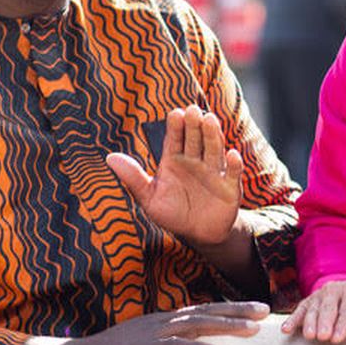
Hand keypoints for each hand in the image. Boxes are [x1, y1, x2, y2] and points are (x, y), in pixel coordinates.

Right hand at [12, 301, 268, 344]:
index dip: (229, 309)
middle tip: (266, 311)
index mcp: (162, 322)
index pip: (202, 311)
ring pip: (196, 325)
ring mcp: (151, 334)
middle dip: (237, 311)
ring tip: (254, 329)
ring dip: (227, 326)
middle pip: (206, 312)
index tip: (256, 309)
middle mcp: (161, 322)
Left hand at [107, 105, 242, 248]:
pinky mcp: (230, 187)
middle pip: (196, 140)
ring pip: (214, 150)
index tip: (174, 113)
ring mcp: (214, 173)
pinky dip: (235, 165)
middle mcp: (195, 162)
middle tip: (193, 110)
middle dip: (194, 125)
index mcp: (175, 161)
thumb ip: (133, 178)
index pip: (175, 139)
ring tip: (210, 120)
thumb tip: (110, 157)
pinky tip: (232, 155)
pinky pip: (233, 174)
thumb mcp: (148, 198)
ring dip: (213, 136)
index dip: (175, 126)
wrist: (198, 234)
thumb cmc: (171, 214)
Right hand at [282, 278, 345, 342]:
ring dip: (310, 323)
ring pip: (313, 310)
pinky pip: (298, 311)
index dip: (342, 324)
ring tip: (309, 336)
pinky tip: (286, 330)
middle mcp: (333, 290)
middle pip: (328, 308)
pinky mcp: (306, 302)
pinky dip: (292, 320)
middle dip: (325, 323)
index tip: (337, 338)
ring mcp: (318, 296)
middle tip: (323, 337)